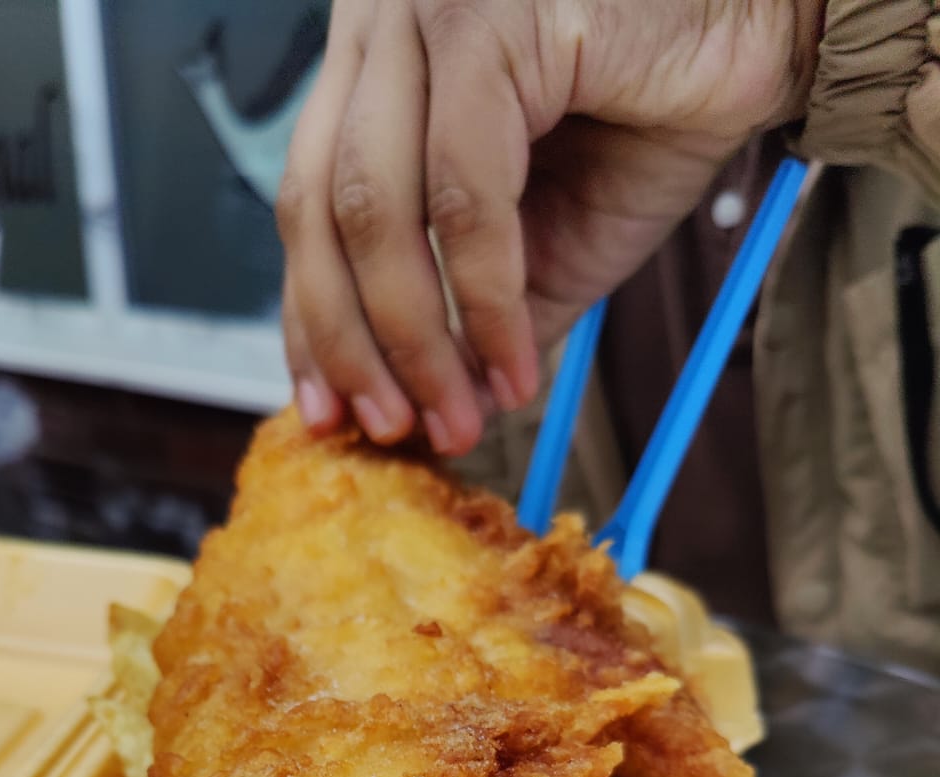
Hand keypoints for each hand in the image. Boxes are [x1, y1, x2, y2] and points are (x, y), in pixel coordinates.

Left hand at [278, 0, 822, 454]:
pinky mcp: (489, 21)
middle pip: (320, 210)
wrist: (775, 28)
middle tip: (390, 430)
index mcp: (376, 58)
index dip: (311, 317)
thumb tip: (434, 405)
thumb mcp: (545, 238)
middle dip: (350, 343)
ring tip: (455, 419)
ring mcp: (428, 7)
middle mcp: (382, 17)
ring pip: (377, 210)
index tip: (324, 409)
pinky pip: (462, 197)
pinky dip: (484, 301)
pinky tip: (513, 367)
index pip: (307, 202)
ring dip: (414, 340)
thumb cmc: (654, 111)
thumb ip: (476, 311)